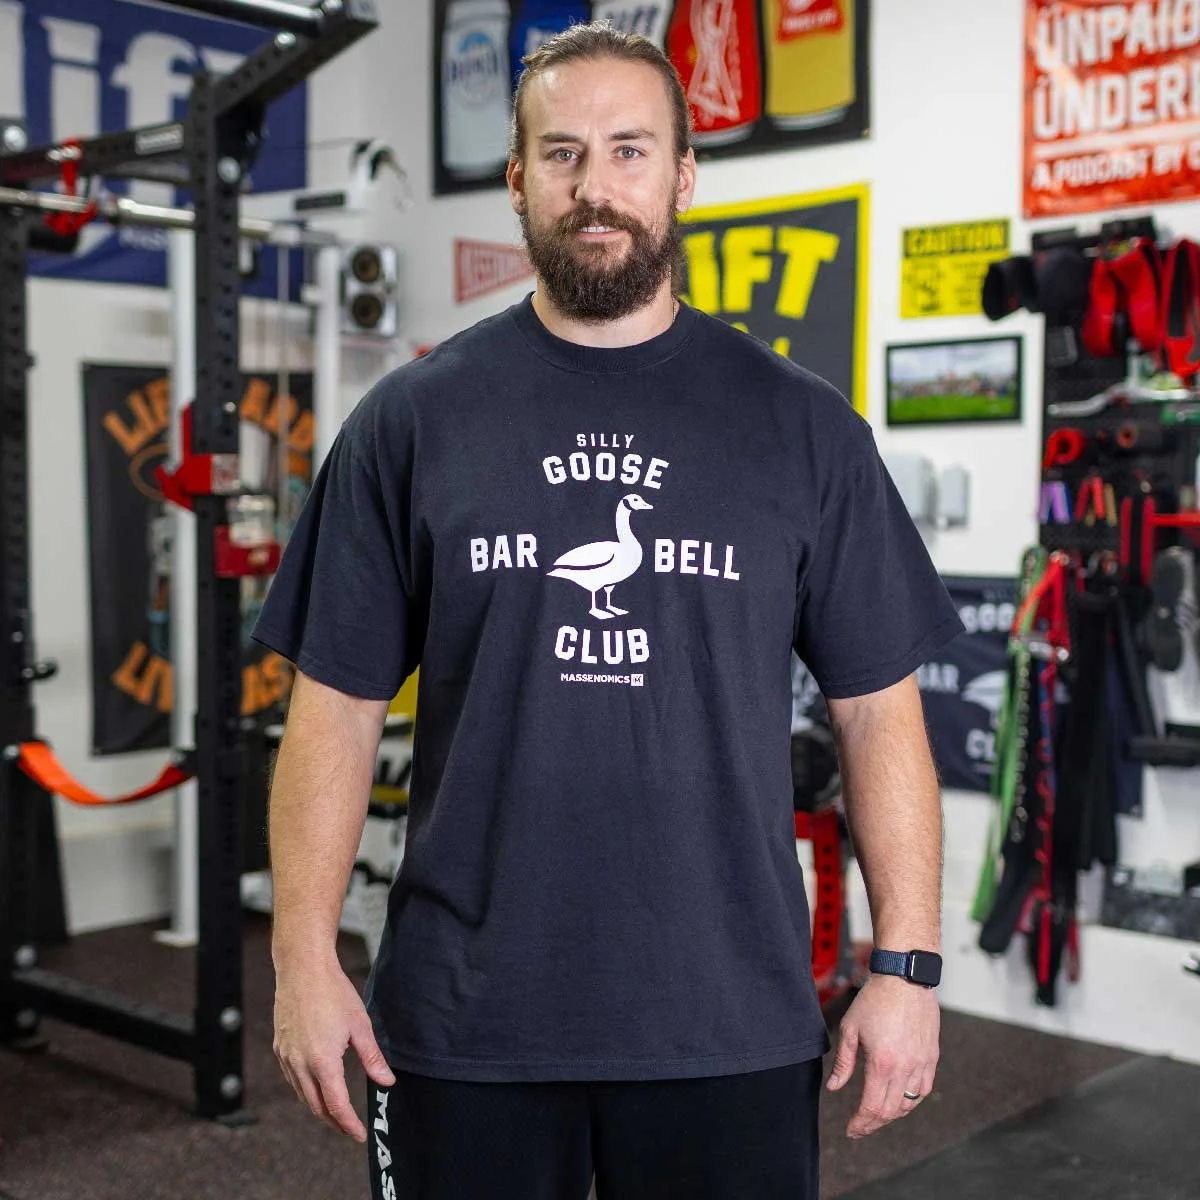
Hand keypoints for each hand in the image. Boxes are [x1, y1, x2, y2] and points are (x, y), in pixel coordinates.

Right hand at [273, 957, 395, 1140]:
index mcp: (322, 1061)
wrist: (303, 968)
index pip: (336, 1105)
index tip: (359, 1135)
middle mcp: (300, 1064)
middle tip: (349, 1129)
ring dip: (319, 1108)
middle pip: (316, 1106)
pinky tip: (316, 1087)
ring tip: (336, 1113)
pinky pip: (292, 1079)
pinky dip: (305, 1090)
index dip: (348, 1124)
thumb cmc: (333, 992)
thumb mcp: (360, 1025)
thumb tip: (387, 1082)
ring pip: (302, 1095)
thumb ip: (372, 1058)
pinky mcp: (280, 1047)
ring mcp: (286, 1056)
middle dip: (334, 1122)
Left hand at [825, 974, 939, 1138]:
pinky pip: (924, 1090)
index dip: (861, 1124)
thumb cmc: (876, 999)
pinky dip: (911, 1101)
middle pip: (891, 1112)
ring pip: (909, 1104)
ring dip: (892, 1115)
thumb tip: (834, 1087)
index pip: (872, 1107)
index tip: (851, 1130)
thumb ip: (843, 1063)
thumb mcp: (850, 1029)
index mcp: (882, 1063)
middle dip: (873, 1124)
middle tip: (860, 1128)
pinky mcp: (931, 1057)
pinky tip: (900, 1100)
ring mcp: (922, 1064)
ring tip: (876, 1116)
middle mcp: (905, 1068)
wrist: (904, 979)